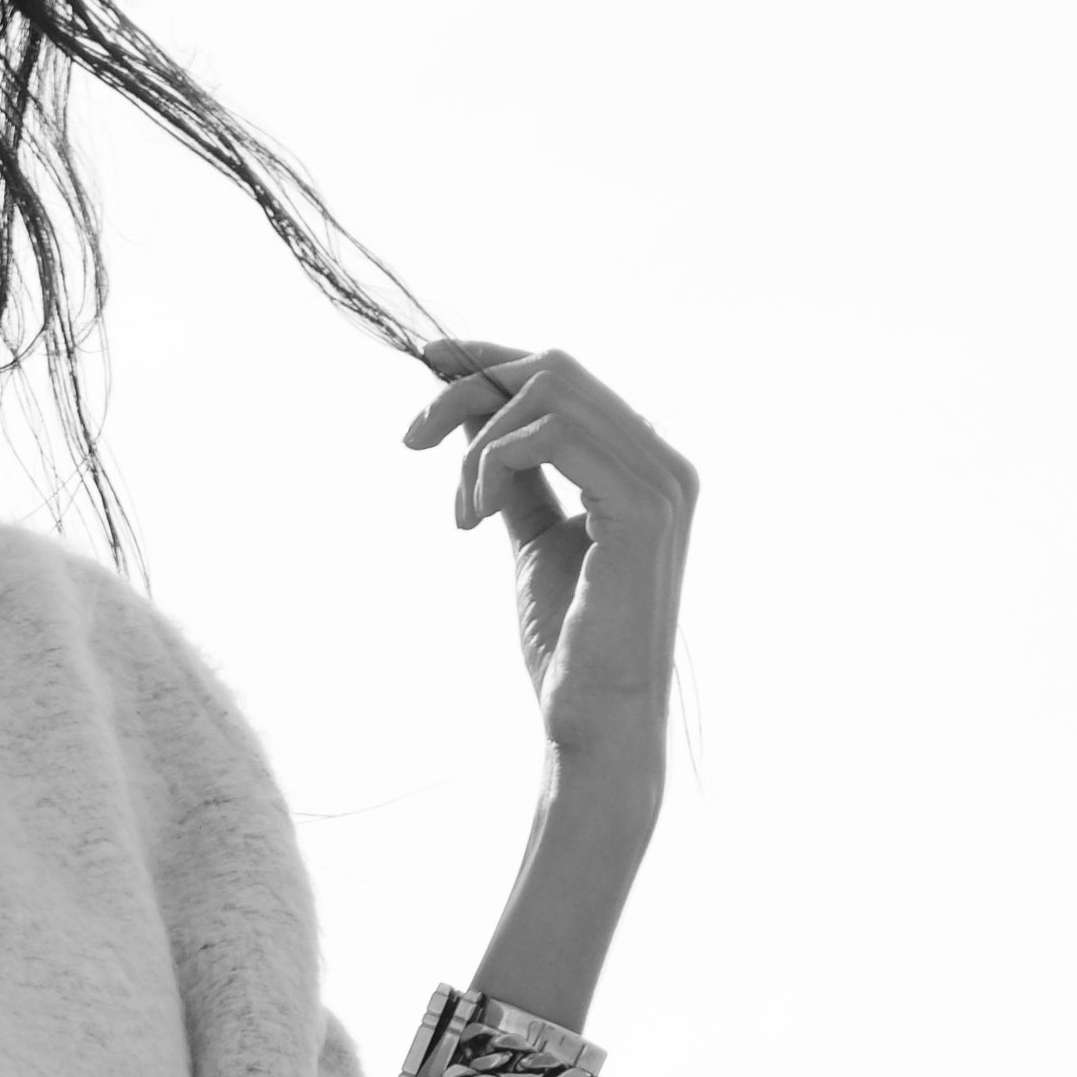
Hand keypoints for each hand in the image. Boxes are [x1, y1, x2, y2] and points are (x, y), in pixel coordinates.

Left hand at [403, 339, 693, 752]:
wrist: (594, 719)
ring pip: (547, 392)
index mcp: (644, 465)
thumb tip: (467, 411)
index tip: (427, 364)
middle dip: (468, 392)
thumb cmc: (567, 643)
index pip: (565, 376)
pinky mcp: (642, 505)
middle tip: (411, 440)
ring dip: (476, 445)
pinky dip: (493, 462)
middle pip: (552, 369)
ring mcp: (661, 479)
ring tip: (462, 514)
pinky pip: (550, 434)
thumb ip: (513, 472)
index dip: (491, 358)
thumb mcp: (530, 536)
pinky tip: (475, 517)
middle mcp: (664, 462)